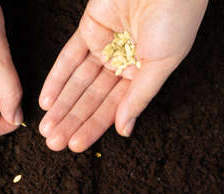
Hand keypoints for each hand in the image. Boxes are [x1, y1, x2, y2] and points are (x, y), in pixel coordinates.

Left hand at [38, 0, 207, 151]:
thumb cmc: (176, 18)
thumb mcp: (163, 63)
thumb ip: (139, 96)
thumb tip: (124, 128)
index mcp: (142, 74)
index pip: (112, 107)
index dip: (93, 126)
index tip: (76, 145)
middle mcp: (121, 63)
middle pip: (90, 98)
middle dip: (72, 120)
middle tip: (54, 142)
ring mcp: (103, 47)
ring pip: (77, 82)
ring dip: (61, 105)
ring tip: (47, 128)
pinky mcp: (88, 30)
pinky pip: (68, 58)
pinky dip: (56, 78)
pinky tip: (47, 100)